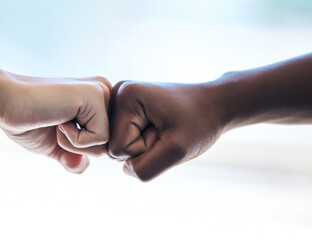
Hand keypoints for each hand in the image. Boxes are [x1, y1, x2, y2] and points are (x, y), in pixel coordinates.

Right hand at [0, 75, 110, 173]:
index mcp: (97, 101)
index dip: (80, 149)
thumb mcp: (55, 146)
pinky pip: (100, 138)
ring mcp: (102, 92)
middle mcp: (104, 93)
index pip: (106, 143)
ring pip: (107, 144)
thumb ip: (73, 157)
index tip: (58, 127)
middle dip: (80, 148)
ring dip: (76, 144)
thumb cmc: (27, 122)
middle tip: (56, 125)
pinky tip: (58, 119)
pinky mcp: (96, 95)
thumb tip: (81, 166)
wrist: (5, 102)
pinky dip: (75, 139)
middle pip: (109, 145)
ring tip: (57, 121)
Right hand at [108, 81, 225, 180]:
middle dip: (143, 147)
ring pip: (119, 145)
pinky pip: (125, 140)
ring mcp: (119, 100)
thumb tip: (125, 169)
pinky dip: (143, 141)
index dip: (146, 149)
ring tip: (164, 128)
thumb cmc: (200, 123)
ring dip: (144, 145)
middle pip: (114, 146)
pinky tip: (158, 127)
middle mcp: (117, 93)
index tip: (166, 131)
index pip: (118, 148)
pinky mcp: (125, 108)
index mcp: (125, 95)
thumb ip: (145, 168)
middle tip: (166, 130)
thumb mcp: (177, 151)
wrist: (215, 104)